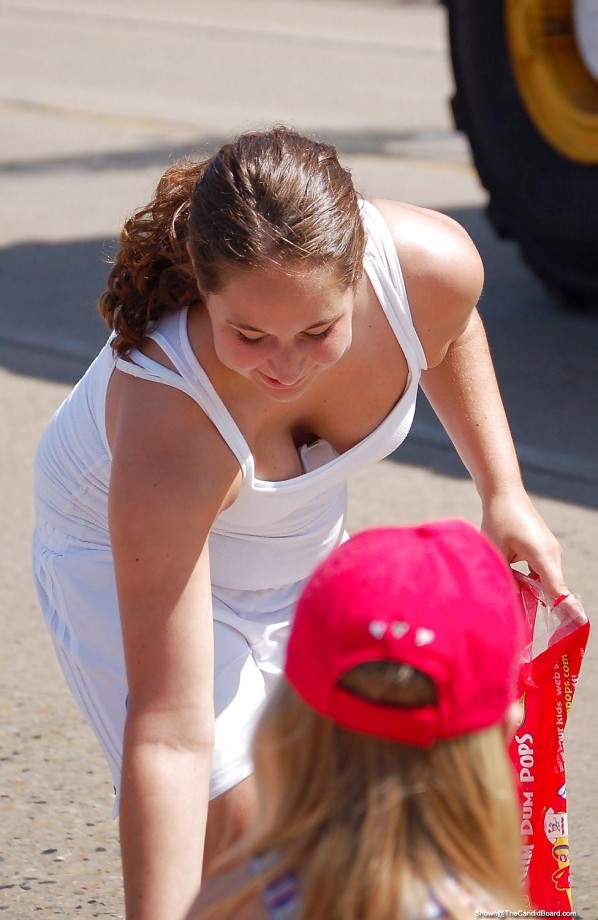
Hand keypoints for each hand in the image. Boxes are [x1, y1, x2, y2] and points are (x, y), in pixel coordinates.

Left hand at [480, 489, 585, 623]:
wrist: (506, 494)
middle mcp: (552, 554)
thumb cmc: (498, 520)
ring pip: (548, 580)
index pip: (558, 589)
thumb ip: (503, 575)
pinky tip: (518, 582)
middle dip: (546, 606)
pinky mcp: (546, 548)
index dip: (567, 608)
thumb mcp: (495, 550)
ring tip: (519, 602)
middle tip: (530, 622)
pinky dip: (534, 580)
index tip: (578, 624)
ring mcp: (551, 551)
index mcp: (542, 555)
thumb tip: (508, 599)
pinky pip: (544, 571)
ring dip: (536, 591)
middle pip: (554, 588)